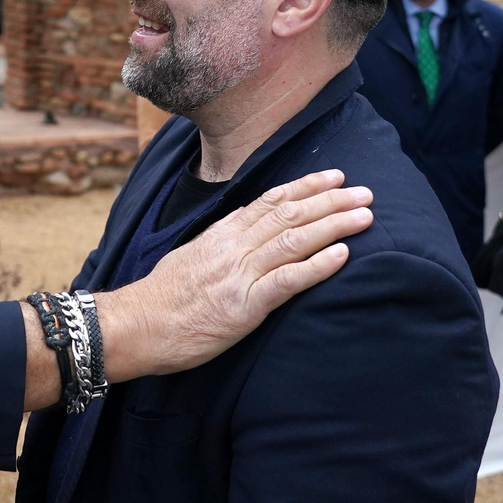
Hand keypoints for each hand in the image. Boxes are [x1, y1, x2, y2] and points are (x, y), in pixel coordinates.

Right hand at [99, 170, 371, 380]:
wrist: (135, 326)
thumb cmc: (161, 299)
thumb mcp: (190, 259)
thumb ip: (219, 247)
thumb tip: (240, 239)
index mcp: (221, 234)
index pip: (270, 201)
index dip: (306, 187)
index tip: (335, 177)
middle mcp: (233, 246)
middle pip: (289, 214)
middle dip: (331, 200)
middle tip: (366, 193)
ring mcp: (239, 274)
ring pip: (294, 240)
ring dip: (334, 225)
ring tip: (365, 217)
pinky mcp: (244, 305)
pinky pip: (287, 280)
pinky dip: (317, 265)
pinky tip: (343, 255)